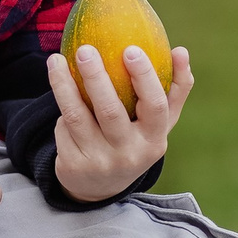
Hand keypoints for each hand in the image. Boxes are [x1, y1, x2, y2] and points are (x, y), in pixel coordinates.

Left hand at [47, 44, 192, 202]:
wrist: (102, 188)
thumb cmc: (136, 139)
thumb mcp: (159, 123)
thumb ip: (175, 88)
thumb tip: (180, 50)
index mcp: (154, 140)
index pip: (155, 106)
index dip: (145, 77)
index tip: (131, 49)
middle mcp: (128, 154)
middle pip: (110, 111)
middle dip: (96, 77)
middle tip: (85, 50)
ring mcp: (99, 162)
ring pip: (77, 116)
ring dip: (63, 85)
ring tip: (56, 59)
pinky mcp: (73, 166)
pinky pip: (63, 127)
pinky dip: (62, 109)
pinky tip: (60, 93)